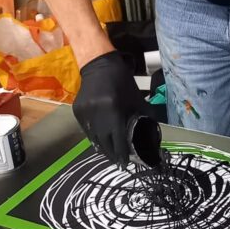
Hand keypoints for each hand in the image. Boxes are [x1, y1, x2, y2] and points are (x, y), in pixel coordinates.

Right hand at [73, 51, 158, 166]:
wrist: (99, 65)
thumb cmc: (122, 82)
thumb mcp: (136, 99)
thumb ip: (145, 117)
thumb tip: (153, 135)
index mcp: (114, 109)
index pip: (118, 138)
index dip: (121, 153)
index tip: (125, 163)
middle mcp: (97, 113)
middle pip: (104, 141)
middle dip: (112, 154)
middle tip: (118, 162)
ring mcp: (85, 113)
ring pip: (93, 138)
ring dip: (102, 147)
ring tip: (110, 154)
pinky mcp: (77, 111)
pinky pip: (86, 130)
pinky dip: (94, 136)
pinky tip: (100, 140)